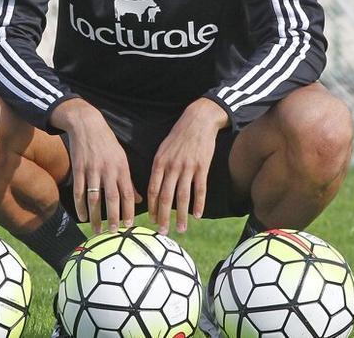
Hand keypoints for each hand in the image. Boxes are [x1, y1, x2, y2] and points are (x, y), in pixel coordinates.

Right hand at [50, 98, 138, 233]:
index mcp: (122, 167)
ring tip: (97, 229)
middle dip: (114, 217)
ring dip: (96, 216)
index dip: (129, 210)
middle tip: (114, 232)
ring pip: (94, 198)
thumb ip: (129, 180)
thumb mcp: (122, 158)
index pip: (128, 193)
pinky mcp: (78, 168)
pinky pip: (79, 191)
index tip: (129, 225)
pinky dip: (80, 206)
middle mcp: (108, 169)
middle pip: (112, 198)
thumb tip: (140, 200)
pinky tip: (82, 216)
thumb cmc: (107, 143)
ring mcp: (92, 169)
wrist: (87, 124)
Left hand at [148, 98, 229, 234]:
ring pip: (182, 197)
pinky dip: (198, 204)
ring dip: (181, 215)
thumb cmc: (178, 136)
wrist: (197, 120)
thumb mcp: (163, 149)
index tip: (151, 221)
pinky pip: (200, 189)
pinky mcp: (202, 166)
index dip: (151, 207)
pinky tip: (197, 215)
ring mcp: (187, 167)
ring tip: (180, 229)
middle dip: (163, 217)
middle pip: (165, 197)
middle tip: (162, 232)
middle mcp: (172, 166)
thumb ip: (158, 168)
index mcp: (159, 162)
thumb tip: (153, 189)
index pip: (152, 190)